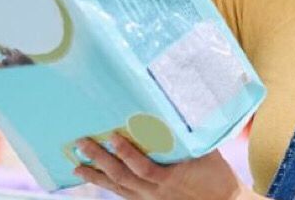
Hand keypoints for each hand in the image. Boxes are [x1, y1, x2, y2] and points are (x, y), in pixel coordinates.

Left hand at [74, 133, 256, 199]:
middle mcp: (156, 192)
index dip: (127, 154)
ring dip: (96, 177)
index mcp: (171, 178)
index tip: (112, 137)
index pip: (144, 168)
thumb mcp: (207, 152)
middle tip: (81, 144)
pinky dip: (107, 186)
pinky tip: (96, 178)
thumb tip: (182, 104)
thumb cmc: (217, 175)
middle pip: (122, 178)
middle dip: (100, 161)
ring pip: (118, 189)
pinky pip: (123, 195)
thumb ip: (191, 135)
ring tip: (77, 167)